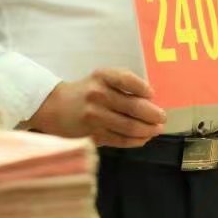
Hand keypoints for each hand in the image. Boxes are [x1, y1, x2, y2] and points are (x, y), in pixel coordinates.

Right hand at [31, 69, 166, 147]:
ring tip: (156, 130)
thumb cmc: (85, 92)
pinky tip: (143, 139)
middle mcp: (98, 95)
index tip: (152, 95)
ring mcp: (95, 116)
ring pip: (129, 126)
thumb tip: (150, 99)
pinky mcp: (93, 134)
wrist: (55, 107)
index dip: (143, 88)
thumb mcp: (100, 79)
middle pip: (133, 106)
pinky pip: (120, 140)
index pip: (127, 80)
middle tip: (163, 118)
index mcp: (102, 77)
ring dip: (147, 130)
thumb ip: (122, 84)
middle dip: (153, 114)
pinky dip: (135, 140)